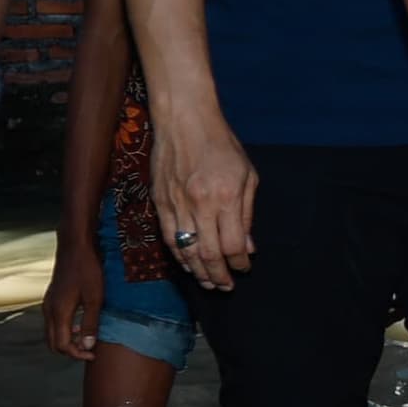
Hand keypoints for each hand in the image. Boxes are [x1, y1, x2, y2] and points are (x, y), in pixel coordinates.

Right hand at [43, 227, 102, 360]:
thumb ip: (91, 323)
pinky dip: (64, 329)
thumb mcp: (95, 298)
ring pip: (52, 333)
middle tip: (89, 350)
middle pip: (53, 343)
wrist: (75, 245)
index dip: (77, 354)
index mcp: (59, 312)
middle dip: (70, 351)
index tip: (93, 354)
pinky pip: (53, 322)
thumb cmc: (87, 269)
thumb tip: (88, 346)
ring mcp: (48, 303)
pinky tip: (80, 323)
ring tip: (86, 337)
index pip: (62, 345)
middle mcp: (49, 310)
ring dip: (67, 340)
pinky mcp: (51, 298)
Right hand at [153, 102, 256, 291]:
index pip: (232, 246)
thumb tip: (247, 247)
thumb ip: (247, 213)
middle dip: (219, 276)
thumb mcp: (247, 174)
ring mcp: (177, 205)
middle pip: (209, 255)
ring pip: (186, 251)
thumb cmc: (221, 143)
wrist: (184, 119)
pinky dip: (179, 256)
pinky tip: (188, 265)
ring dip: (198, 272)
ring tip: (209, 283)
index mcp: (226, 197)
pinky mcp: (160, 202)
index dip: (239, 264)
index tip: (244, 269)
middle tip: (226, 286)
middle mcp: (200, 205)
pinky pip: (169, 238)